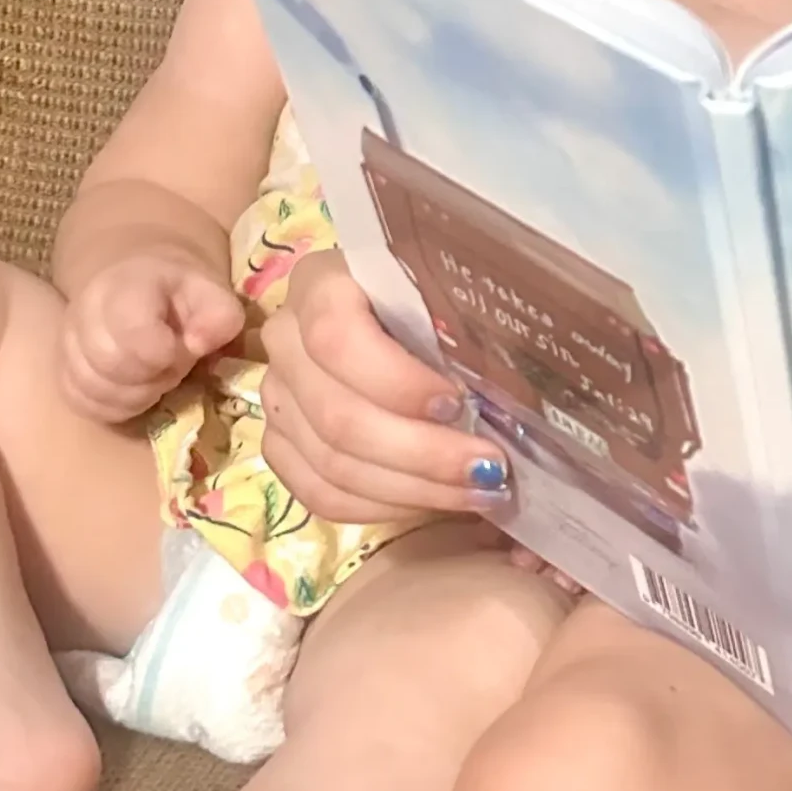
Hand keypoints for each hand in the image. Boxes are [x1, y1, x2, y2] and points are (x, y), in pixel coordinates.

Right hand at [60, 247, 243, 422]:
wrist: (145, 287)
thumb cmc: (182, 295)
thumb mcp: (213, 295)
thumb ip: (219, 317)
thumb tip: (198, 344)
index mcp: (126, 285)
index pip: (131, 330)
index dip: (164, 352)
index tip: (182, 349)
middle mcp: (85, 311)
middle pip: (110, 364)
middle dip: (152, 375)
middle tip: (172, 363)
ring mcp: (68, 343)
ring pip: (94, 388)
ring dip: (136, 394)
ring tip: (156, 374)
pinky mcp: (63, 372)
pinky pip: (83, 403)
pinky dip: (115, 406)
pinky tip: (135, 389)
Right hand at [258, 247, 516, 523]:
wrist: (397, 317)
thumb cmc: (435, 299)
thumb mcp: (449, 293)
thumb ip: (464, 326)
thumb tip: (512, 394)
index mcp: (320, 283)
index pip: (337, 338)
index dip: (396, 380)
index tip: (457, 401)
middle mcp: (285, 340)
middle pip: (338, 416)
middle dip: (421, 453)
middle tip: (489, 468)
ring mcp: (278, 396)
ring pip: (331, 464)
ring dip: (412, 488)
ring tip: (478, 492)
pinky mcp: (281, 445)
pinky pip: (321, 495)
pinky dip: (382, 507)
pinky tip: (434, 501)